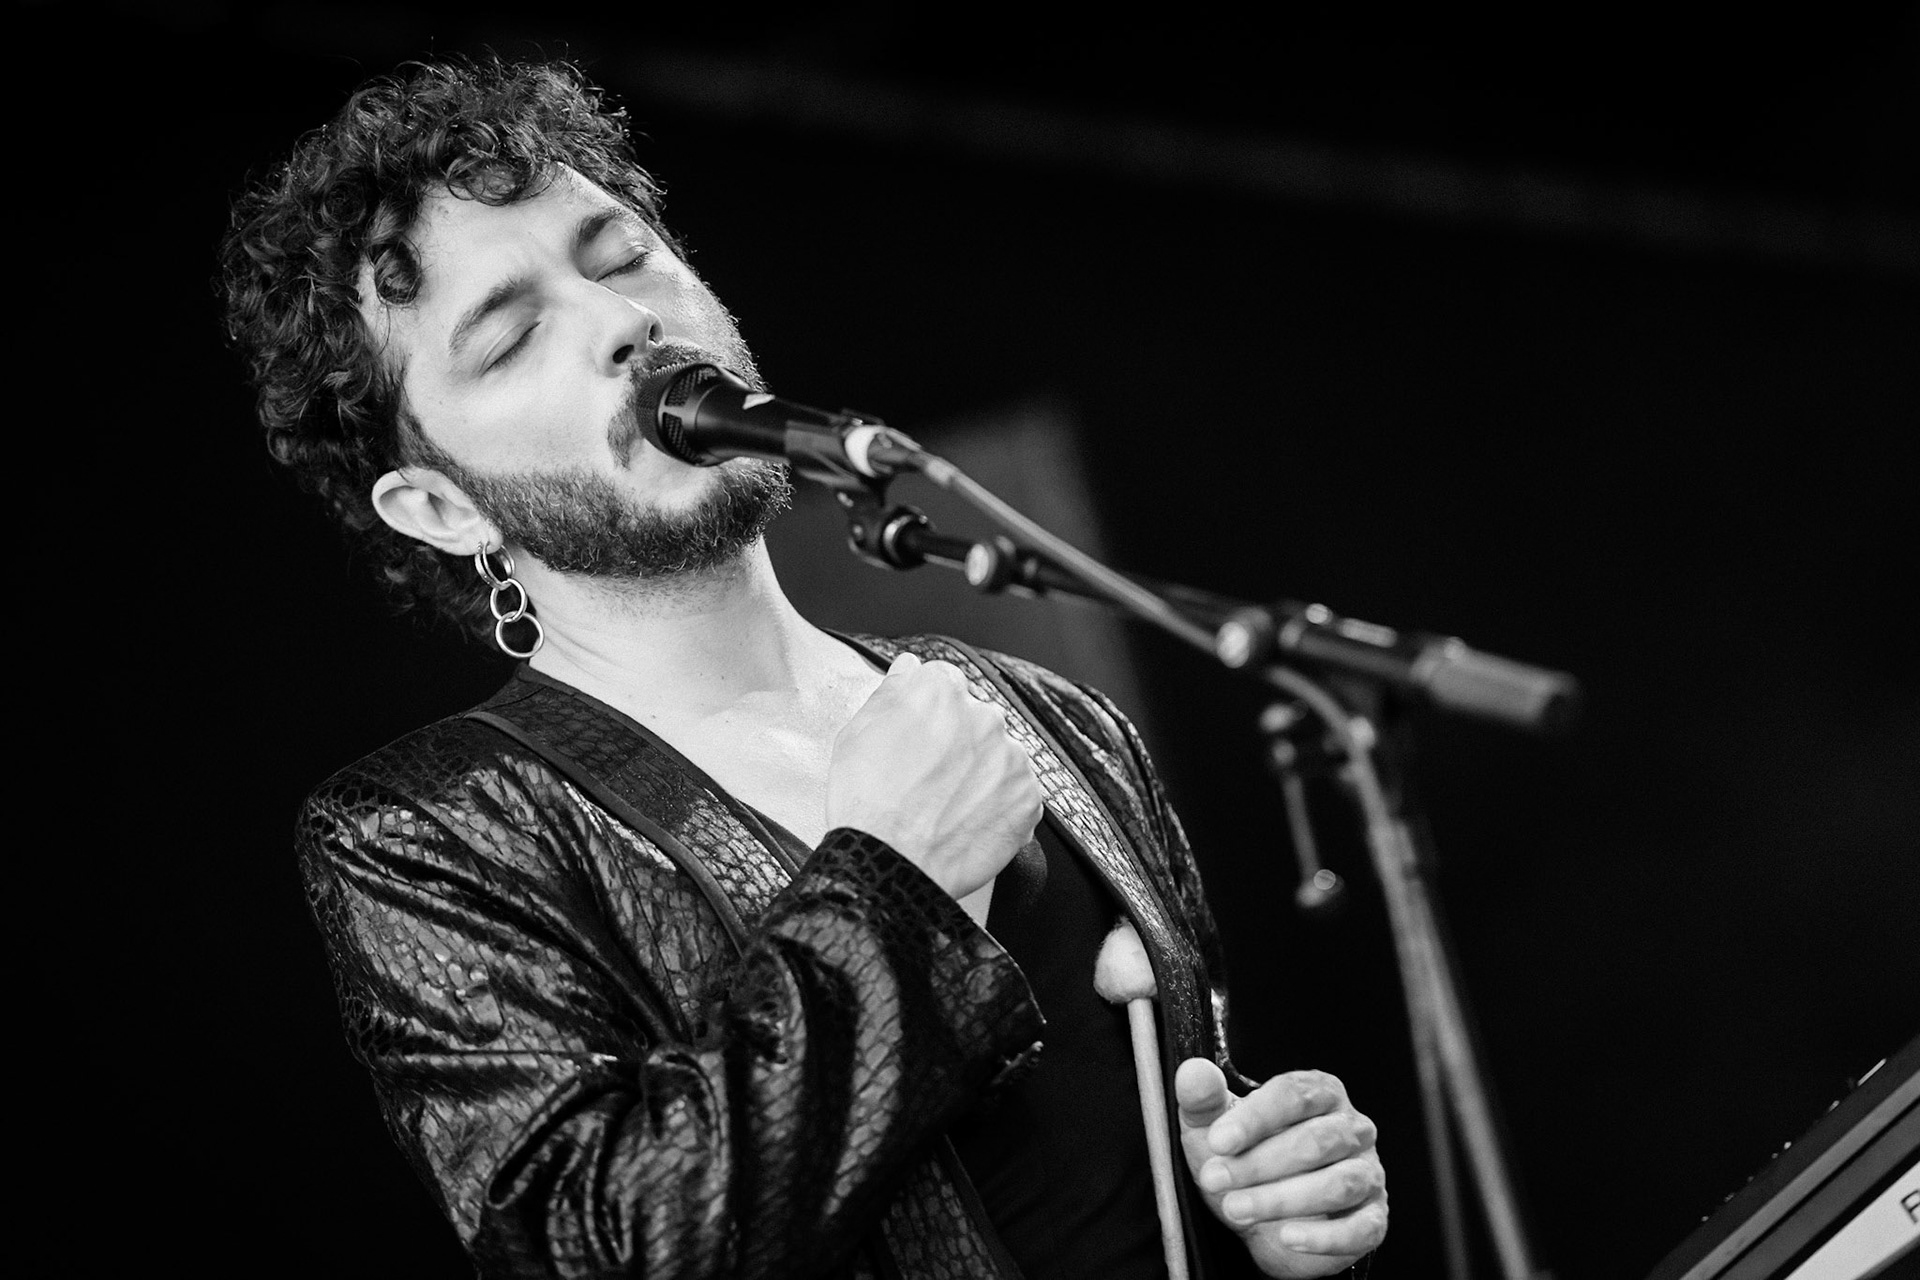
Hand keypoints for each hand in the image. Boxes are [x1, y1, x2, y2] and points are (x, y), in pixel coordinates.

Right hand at [825, 653, 1043, 899]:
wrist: (887, 864)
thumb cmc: (866, 802)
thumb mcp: (856, 733)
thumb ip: (891, 692)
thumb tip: (909, 669)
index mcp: (940, 692)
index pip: (943, 682)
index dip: (928, 713)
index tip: (921, 735)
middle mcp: (983, 716)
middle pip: (974, 719)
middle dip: (957, 742)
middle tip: (929, 777)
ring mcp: (1010, 758)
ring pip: (998, 756)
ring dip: (980, 774)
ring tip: (946, 805)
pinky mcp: (1028, 798)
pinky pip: (1017, 794)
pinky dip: (997, 806)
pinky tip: (966, 821)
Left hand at [1176, 1059, 1387, 1277]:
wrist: (1259, 1219)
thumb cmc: (1241, 1159)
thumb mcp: (1211, 1127)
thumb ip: (1202, 1099)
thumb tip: (1194, 1073)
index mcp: (1319, 1093)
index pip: (1294, 1095)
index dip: (1255, 1118)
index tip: (1218, 1140)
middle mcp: (1351, 1128)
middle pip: (1316, 1141)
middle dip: (1260, 1163)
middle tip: (1215, 1179)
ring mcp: (1367, 1174)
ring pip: (1339, 1184)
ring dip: (1283, 1199)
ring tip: (1235, 1209)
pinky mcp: (1372, 1219)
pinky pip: (1360, 1229)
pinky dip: (1324, 1236)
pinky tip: (1288, 1237)